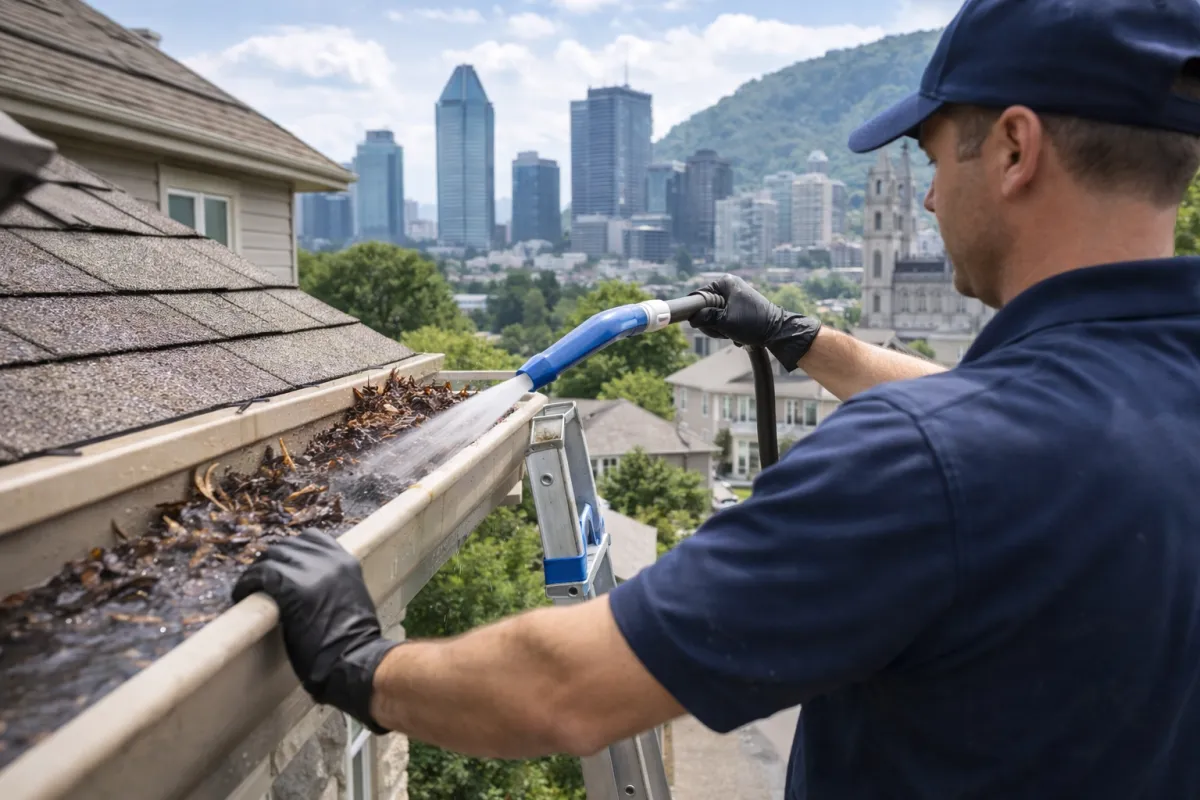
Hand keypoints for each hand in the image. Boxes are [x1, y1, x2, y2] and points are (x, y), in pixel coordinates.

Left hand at [232, 528, 399, 732]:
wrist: (357, 659)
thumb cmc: (355, 642)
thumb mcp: (350, 600)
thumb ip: (333, 585)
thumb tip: (311, 589)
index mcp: (346, 562)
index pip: (312, 539)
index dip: (293, 551)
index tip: (283, 566)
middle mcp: (330, 560)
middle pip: (288, 546)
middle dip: (273, 561)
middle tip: (261, 581)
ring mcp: (311, 571)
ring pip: (272, 556)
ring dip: (259, 571)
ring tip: (250, 588)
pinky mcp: (292, 587)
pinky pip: (260, 575)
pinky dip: (247, 584)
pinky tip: (241, 595)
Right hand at [689, 274, 821, 370]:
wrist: (777, 332)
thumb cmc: (752, 324)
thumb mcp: (724, 322)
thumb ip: (705, 318)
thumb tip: (692, 319)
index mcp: (726, 282)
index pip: (699, 296)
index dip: (697, 311)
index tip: (701, 323)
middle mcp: (730, 286)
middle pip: (706, 307)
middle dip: (712, 323)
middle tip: (722, 330)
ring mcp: (735, 297)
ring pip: (715, 316)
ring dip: (720, 328)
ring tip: (731, 333)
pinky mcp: (740, 307)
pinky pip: (725, 318)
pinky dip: (728, 328)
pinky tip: (737, 334)